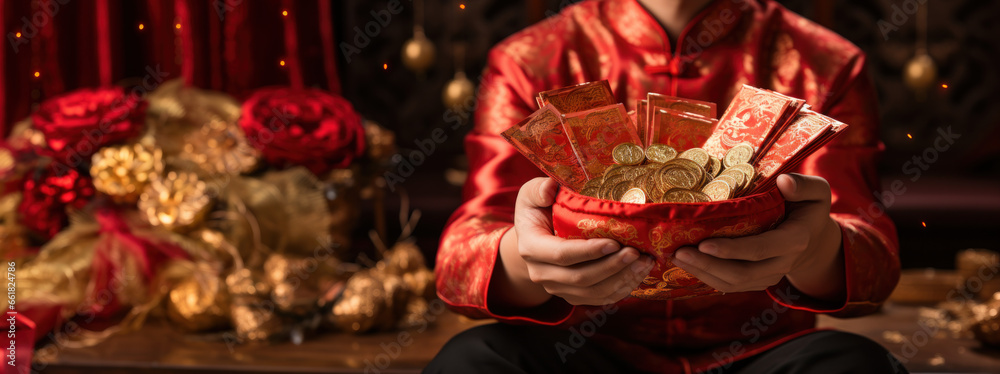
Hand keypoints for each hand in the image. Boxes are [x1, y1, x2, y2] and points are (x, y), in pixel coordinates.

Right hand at [492, 177, 654, 307]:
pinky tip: (638, 273)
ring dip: (622, 279)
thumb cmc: (538, 210)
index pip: (562, 254)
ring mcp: (557, 288)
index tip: (615, 243)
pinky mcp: (573, 296)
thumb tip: (549, 187)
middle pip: (581, 278)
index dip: (589, 251)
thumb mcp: (532, 195)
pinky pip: (600, 299)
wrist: (535, 237)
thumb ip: (538, 189)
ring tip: (644, 262)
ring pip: (593, 292)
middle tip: (637, 253)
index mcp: (531, 248)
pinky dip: (621, 289)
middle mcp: (541, 273)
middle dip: (612, 267)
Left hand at [671, 174, 845, 300]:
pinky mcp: (758, 281)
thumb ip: (805, 185)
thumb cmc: (808, 207)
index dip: (731, 250)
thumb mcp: (817, 191)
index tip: (703, 244)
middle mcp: (782, 263)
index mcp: (795, 240)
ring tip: (676, 257)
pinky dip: (707, 278)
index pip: (759, 249)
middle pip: (741, 272)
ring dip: (702, 273)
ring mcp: (769, 276)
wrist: (814, 240)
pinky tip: (687, 265)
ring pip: (733, 283)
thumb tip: (784, 182)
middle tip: (679, 252)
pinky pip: (731, 286)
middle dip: (707, 265)